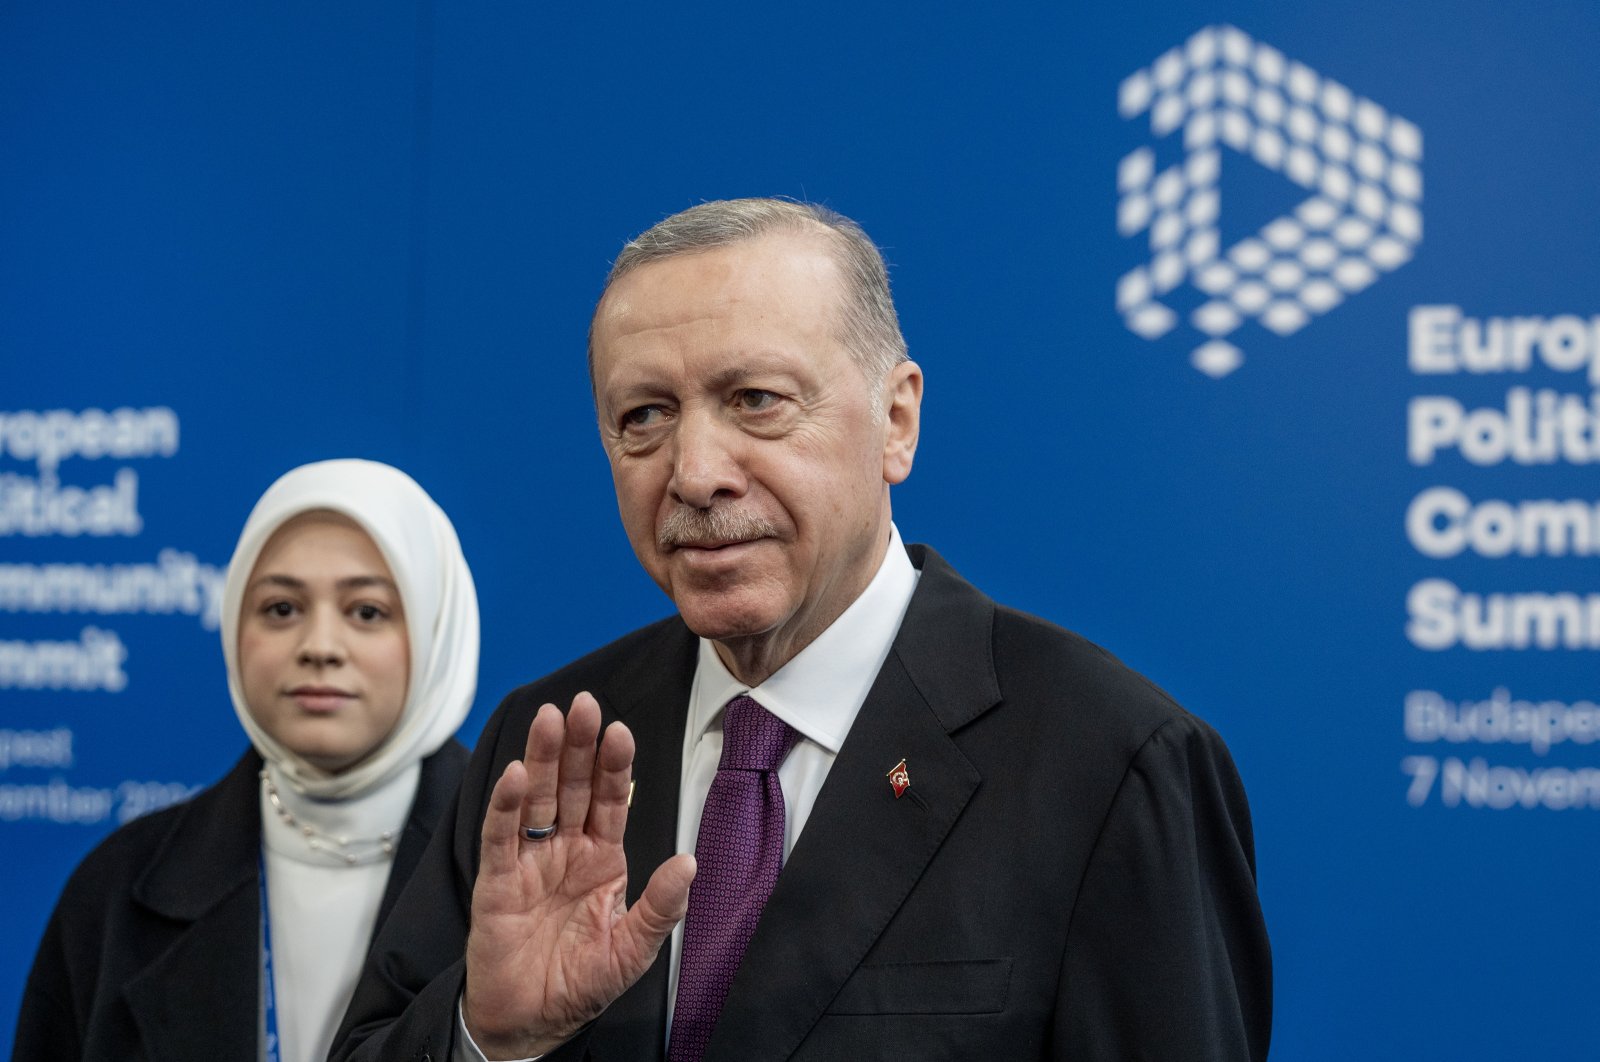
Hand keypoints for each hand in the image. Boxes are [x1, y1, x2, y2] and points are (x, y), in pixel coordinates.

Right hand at [463, 692, 695, 1058]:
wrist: (529, 1023)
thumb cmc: (580, 984)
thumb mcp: (632, 951)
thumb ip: (660, 908)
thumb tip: (690, 863)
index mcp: (602, 859)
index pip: (610, 800)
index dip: (614, 765)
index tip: (620, 730)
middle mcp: (565, 852)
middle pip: (572, 787)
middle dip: (578, 745)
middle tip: (584, 704)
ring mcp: (529, 863)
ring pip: (537, 800)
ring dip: (543, 759)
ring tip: (549, 720)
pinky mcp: (497, 883)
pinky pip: (502, 838)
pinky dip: (507, 806)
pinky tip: (517, 775)